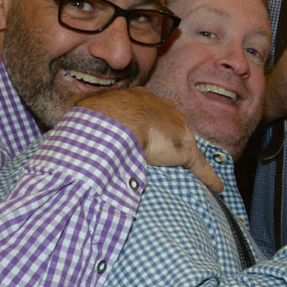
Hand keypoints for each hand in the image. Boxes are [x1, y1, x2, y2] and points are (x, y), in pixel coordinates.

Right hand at [73, 87, 222, 192]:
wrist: (112, 121)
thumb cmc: (95, 114)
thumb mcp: (84, 107)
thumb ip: (82, 109)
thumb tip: (69, 109)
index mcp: (140, 98)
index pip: (148, 109)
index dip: (146, 121)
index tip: (143, 129)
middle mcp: (163, 109)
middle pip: (171, 122)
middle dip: (170, 134)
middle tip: (165, 147)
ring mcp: (177, 129)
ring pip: (187, 143)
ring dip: (187, 155)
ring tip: (191, 169)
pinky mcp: (185, 150)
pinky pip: (201, 166)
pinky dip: (209, 177)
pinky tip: (217, 188)